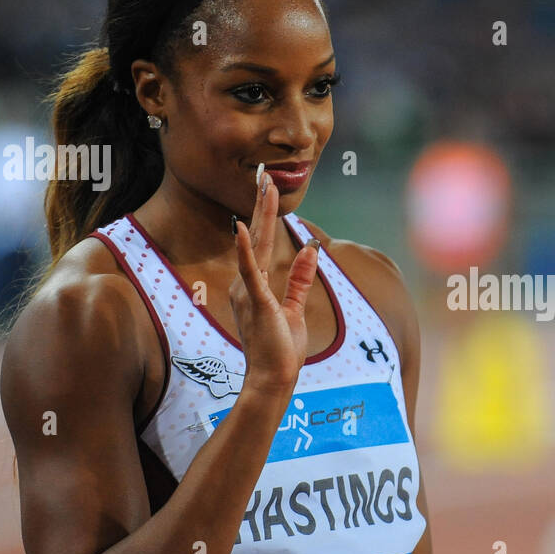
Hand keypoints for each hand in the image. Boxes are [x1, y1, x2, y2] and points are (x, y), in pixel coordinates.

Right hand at [228, 177, 319, 401]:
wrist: (272, 378)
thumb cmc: (281, 349)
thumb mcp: (294, 308)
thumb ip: (300, 279)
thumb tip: (310, 250)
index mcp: (252, 286)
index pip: (261, 243)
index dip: (265, 216)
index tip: (269, 190)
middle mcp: (245, 284)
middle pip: (257, 237)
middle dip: (262, 205)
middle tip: (265, 175)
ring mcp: (248, 292)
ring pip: (256, 245)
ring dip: (260, 215)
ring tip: (264, 187)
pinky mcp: (257, 302)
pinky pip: (250, 271)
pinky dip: (246, 249)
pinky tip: (243, 228)